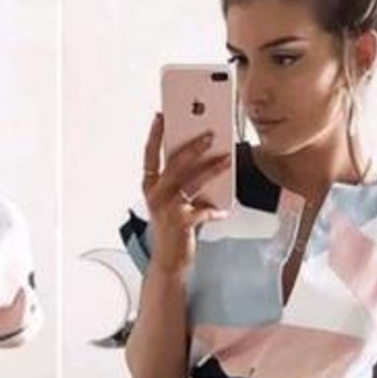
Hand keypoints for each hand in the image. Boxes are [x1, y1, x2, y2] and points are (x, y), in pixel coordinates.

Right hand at [141, 113, 231, 274]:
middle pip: (174, 164)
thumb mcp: (171, 202)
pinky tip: (223, 211)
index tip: (161, 116)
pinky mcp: (182, 222)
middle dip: (193, 147)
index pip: (149, 156)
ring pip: (192, 182)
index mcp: (150, 187)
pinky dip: (215, 210)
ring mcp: (168, 209)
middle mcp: (155, 196)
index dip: (155, 135)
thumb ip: (180, 183)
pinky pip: (204, 210)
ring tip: (227, 159)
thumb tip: (204, 158)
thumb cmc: (172, 228)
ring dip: (212, 169)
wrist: (169, 261)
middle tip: (209, 134)